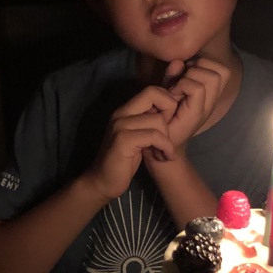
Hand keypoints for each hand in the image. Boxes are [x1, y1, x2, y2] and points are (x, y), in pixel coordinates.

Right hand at [82, 86, 177, 200]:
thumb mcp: (138, 137)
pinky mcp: (123, 140)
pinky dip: (166, 147)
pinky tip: (165, 156)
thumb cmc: (123, 161)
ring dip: (168, 139)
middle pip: (155, 95)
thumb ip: (147, 122)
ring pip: (158, 119)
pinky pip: (155, 136)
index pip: (152, 90)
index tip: (169, 123)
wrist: (102, 182)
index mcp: (125, 110)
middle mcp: (121, 113)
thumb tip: (169, 110)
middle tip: (168, 135)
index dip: (167, 102)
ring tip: (165, 152)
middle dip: (170, 113)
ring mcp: (120, 126)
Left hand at [160, 56, 229, 154]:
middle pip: (221, 70)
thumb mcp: (167, 91)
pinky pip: (196, 88)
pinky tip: (172, 96)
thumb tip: (178, 62)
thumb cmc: (163, 118)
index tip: (186, 71)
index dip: (205, 63)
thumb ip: (173, 76)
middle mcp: (211, 100)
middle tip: (181, 80)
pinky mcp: (197, 114)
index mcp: (208, 94)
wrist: (160, 145)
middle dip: (199, 66)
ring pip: (211, 77)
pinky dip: (182, 86)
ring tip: (177, 89)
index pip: (222, 69)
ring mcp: (206, 108)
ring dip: (190, 77)